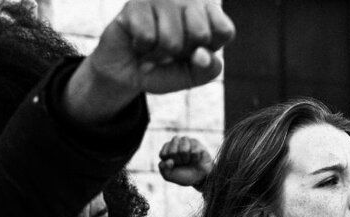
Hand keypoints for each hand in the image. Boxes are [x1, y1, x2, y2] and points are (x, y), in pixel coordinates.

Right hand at [65, 0, 234, 123]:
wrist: (125, 72)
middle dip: (182, 54)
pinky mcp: (137, 3)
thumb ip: (206, 69)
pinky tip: (138, 43)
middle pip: (200, 33)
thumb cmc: (162, 69)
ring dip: (159, 55)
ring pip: (171, 39)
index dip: (208, 51)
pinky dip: (142, 50)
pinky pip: (147, 37)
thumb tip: (202, 55)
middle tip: (170, 52)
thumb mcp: (190, 76)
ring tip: (152, 50)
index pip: (224, 30)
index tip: (194, 54)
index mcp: (207, 14)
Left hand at [158, 135, 212, 187]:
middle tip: (182, 163)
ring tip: (189, 160)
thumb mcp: (169, 175)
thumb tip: (169, 160)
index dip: (169, 163)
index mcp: (166, 149)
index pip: (163, 154)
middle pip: (172, 152)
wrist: (199, 177)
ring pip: (183, 150)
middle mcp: (176, 142)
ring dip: (186, 159)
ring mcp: (186, 141)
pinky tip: (196, 158)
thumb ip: (163, 168)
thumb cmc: (183, 174)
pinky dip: (195, 159)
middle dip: (178, 161)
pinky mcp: (196, 143)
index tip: (174, 165)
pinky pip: (194, 152)